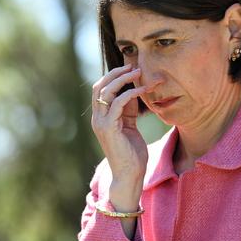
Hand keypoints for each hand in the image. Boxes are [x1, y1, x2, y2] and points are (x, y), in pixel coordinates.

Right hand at [91, 64, 153, 211]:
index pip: (101, 90)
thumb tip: (134, 92)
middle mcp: (97, 118)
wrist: (129, 175)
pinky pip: (118, 104)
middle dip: (115, 73)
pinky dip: (130, 93)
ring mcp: (101, 123)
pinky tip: (143, 90)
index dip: (113, 76)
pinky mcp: (109, 128)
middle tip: (131, 65)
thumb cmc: (132, 153)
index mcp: (100, 117)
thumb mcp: (130, 126)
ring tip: (137, 72)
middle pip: (99, 87)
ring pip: (106, 92)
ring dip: (122, 79)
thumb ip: (129, 110)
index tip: (129, 67)